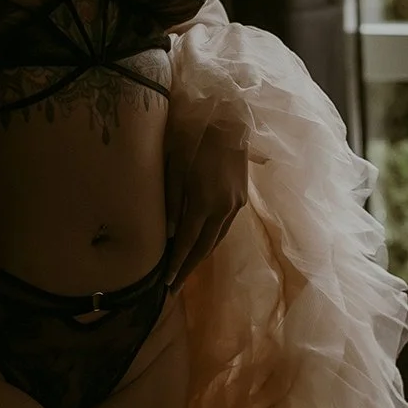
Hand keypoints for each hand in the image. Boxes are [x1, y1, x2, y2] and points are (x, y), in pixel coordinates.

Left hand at [167, 117, 248, 288]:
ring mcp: (236, 204)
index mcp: (205, 203)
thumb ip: (172, 202)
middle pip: (205, 247)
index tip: (166, 282)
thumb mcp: (175, 167)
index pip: (188, 243)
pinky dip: (212, 240)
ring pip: (217, 239)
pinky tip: (202, 246)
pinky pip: (225, 227)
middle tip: (173, 287)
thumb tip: (168, 234)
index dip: (177, 264)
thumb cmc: (194, 138)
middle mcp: (224, 209)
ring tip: (185, 271)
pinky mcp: (241, 197)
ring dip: (201, 256)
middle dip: (188, 269)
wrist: (229, 120)